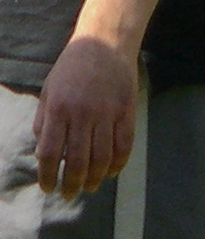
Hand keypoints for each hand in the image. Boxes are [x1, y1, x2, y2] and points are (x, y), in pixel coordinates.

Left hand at [34, 38, 138, 196]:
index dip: (47, 176)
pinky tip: (111, 171)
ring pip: (102, 157)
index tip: (48, 187)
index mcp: (58, 110)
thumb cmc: (72, 67)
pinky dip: (118, 163)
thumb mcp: (48, 91)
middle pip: (76, 160)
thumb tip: (43, 152)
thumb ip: (44, 122)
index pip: (49, 153)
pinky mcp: (127, 111)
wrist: (105, 43)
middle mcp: (82, 114)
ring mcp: (107, 113)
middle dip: (71, 184)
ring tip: (89, 187)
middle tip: (70, 195)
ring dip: (95, 178)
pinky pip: (124, 144)